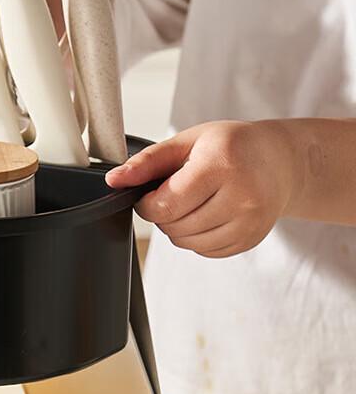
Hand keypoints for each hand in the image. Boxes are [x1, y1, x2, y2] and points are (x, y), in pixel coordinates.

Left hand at [105, 120, 302, 257]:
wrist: (281, 161)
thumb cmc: (230, 146)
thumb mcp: (187, 141)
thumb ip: (147, 162)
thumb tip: (113, 181)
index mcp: (221, 165)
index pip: (166, 205)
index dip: (146, 204)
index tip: (150, 194)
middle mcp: (241, 196)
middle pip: (175, 226)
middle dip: (163, 214)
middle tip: (175, 193)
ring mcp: (250, 222)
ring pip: (187, 243)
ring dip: (177, 228)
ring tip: (192, 203)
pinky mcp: (251, 239)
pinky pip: (205, 251)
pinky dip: (197, 238)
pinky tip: (208, 214)